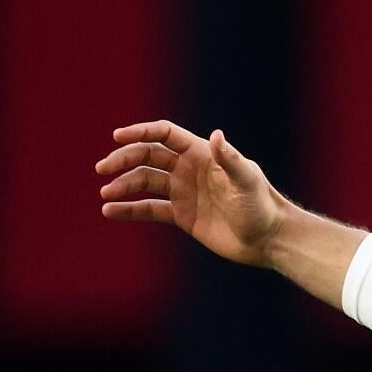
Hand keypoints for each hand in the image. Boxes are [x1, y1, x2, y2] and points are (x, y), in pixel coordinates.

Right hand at [97, 121, 284, 266]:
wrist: (267, 239)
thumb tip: (215, 135)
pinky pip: (149, 209)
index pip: (164, 134)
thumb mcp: (247, 181)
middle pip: (147, 156)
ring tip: (106, 195)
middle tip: (103, 169)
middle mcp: (188, 169)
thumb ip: (229, 159)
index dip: (141, 132)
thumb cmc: (261, 206)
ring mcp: (183, 192)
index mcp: (201, 154)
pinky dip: (129, 210)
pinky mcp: (181, 215)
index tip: (117, 137)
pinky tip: (110, 212)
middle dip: (123, 160)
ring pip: (144, 182)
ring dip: (123, 186)